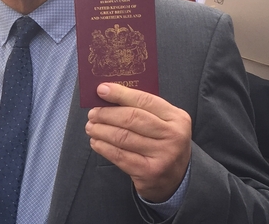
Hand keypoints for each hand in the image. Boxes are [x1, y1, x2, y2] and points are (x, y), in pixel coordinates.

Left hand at [85, 83, 191, 202]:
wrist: (177, 178)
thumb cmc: (163, 143)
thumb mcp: (163, 123)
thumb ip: (141, 108)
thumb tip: (108, 94)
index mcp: (177, 117)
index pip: (144, 100)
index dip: (120, 94)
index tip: (101, 90)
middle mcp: (172, 135)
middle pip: (131, 118)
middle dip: (107, 114)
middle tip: (92, 113)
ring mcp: (162, 155)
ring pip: (123, 137)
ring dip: (101, 130)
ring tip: (91, 127)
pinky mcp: (149, 172)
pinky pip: (119, 155)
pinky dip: (103, 147)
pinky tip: (96, 142)